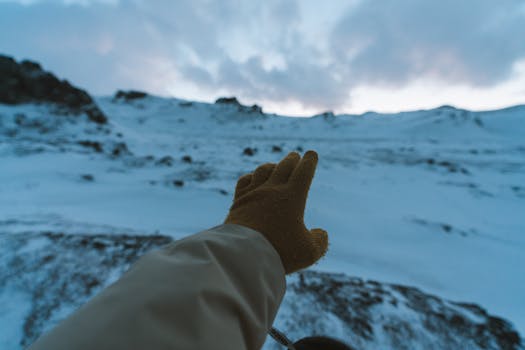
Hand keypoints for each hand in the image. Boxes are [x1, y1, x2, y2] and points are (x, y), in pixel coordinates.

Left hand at [224, 150, 327, 273]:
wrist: (243, 253)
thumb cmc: (279, 251)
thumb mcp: (309, 252)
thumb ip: (320, 242)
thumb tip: (321, 233)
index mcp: (293, 196)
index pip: (304, 172)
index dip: (309, 162)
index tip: (311, 154)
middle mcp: (272, 189)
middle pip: (284, 167)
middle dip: (291, 160)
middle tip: (295, 156)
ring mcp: (253, 193)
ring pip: (263, 170)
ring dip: (272, 166)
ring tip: (275, 166)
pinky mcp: (238, 201)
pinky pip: (245, 181)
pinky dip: (251, 176)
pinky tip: (252, 179)